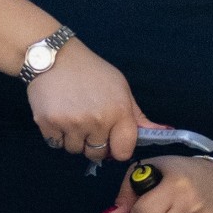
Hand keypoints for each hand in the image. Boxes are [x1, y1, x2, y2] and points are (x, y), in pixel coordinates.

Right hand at [26, 41, 163, 161]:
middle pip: (97, 154)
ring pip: (74, 150)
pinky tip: (58, 114)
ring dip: (73, 139)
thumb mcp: (120, 88)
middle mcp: (97, 121)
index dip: (117, 148)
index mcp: (119, 112)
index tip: (111, 139)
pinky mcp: (48, 124)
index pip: (123, 152)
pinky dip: (56, 134)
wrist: (53, 57)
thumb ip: (138, 116)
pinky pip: (55, 144)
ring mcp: (71, 124)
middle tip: (88, 122)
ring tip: (71, 115)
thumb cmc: (91, 72)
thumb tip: (165, 132)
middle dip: (93, 143)